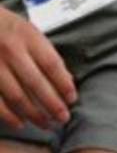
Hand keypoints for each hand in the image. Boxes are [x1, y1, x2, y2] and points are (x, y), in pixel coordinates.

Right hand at [0, 7, 75, 129]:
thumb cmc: (7, 28)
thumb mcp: (30, 32)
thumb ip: (47, 54)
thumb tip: (67, 81)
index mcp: (27, 37)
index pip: (52, 65)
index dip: (64, 84)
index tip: (72, 99)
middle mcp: (10, 50)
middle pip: (36, 83)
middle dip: (52, 104)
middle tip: (63, 118)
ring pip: (16, 96)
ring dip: (34, 114)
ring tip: (46, 124)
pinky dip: (8, 115)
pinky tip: (20, 123)